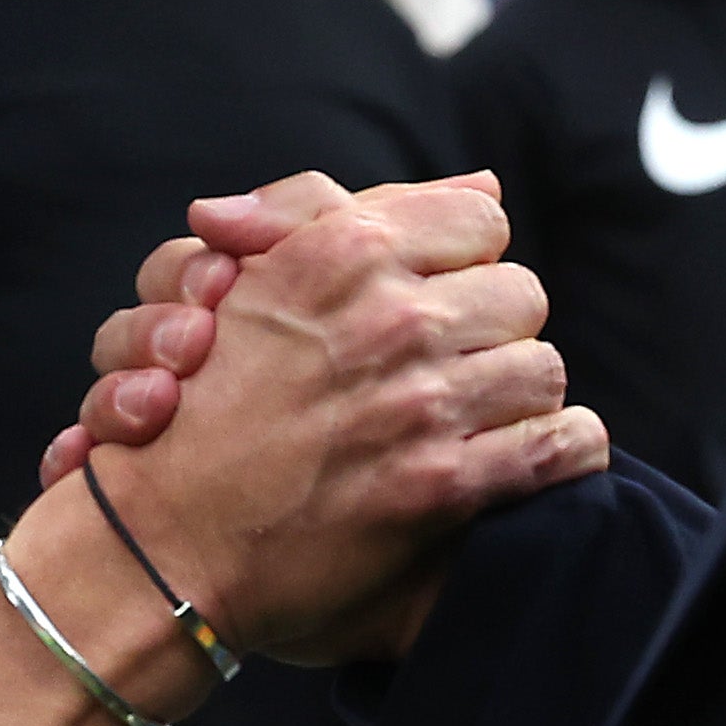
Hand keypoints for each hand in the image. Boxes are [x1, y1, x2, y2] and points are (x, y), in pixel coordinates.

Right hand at [51, 173, 604, 666]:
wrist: (164, 540)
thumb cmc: (198, 405)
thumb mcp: (257, 277)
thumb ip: (351, 215)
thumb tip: (482, 185)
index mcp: (346, 253)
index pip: (478, 222)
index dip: (464, 260)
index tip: (440, 295)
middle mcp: (392, 318)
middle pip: (522, 293)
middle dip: (494, 327)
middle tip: (455, 362)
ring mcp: (422, 404)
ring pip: (544, 368)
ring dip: (517, 393)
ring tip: (477, 415)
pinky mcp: (444, 487)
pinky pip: (560, 447)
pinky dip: (558, 451)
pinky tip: (525, 459)